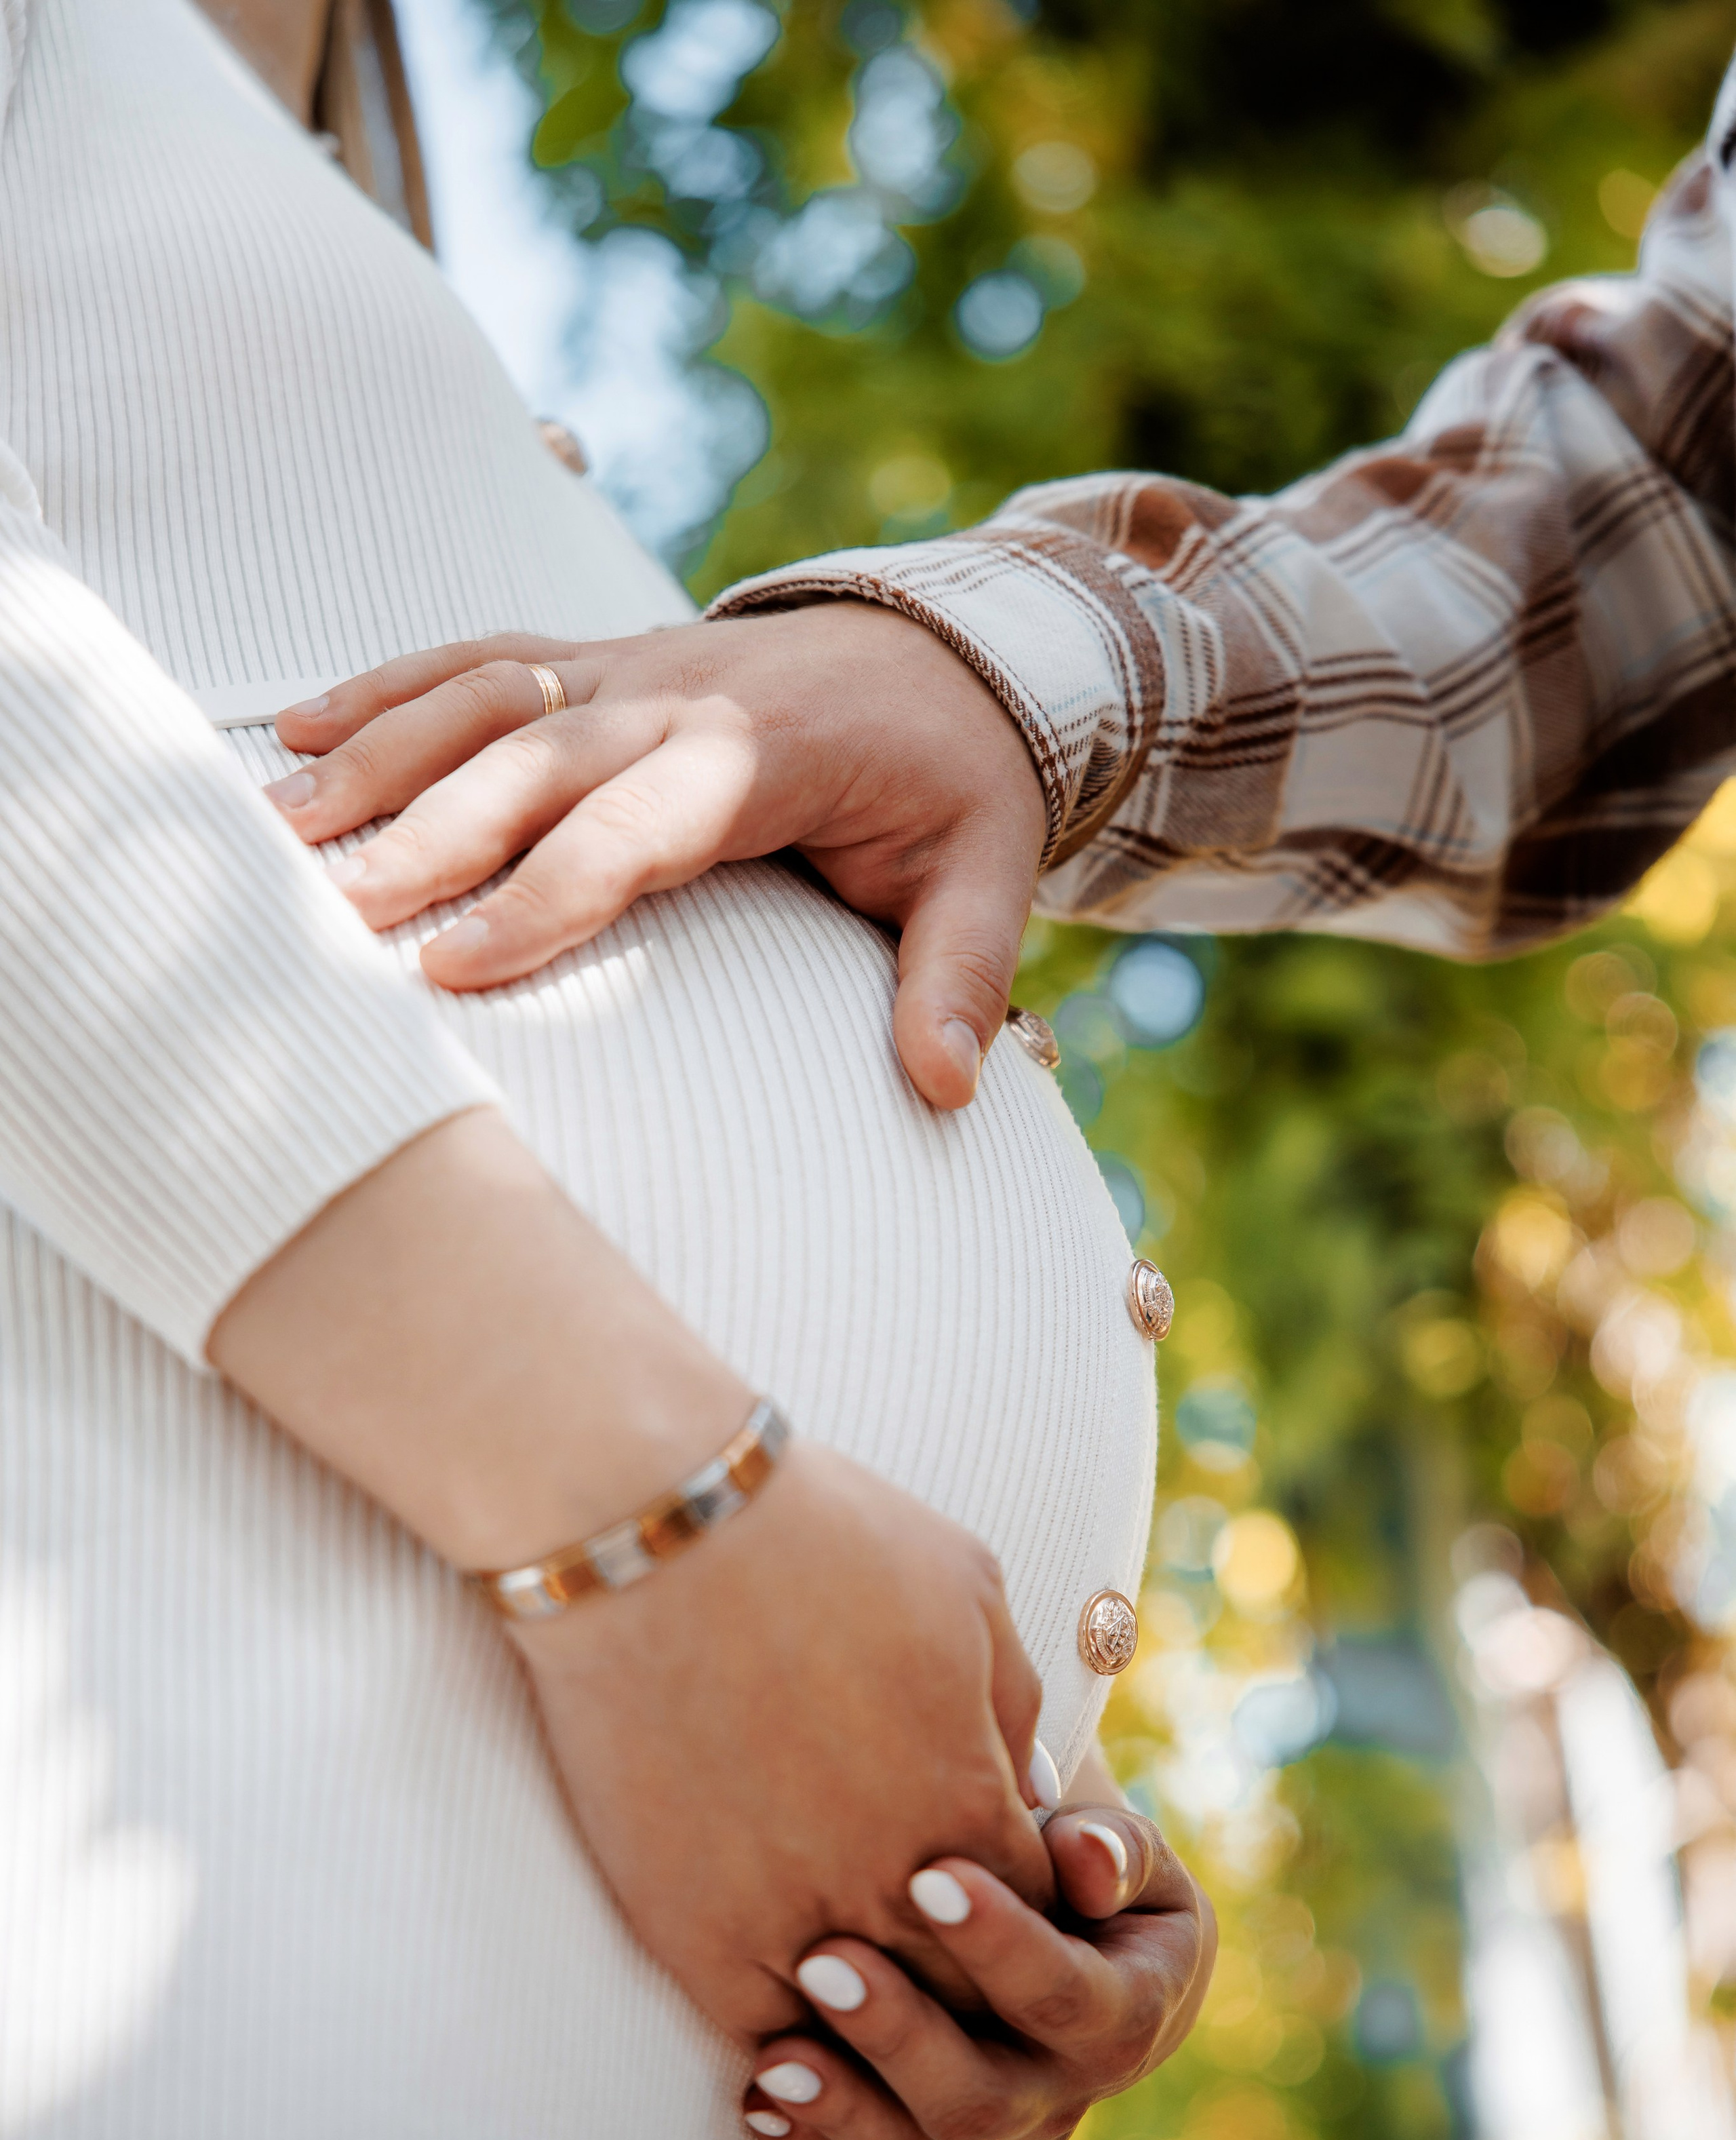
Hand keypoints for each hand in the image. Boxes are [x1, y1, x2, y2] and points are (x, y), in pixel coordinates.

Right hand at [210, 1113, 1052, 2053]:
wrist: (641, 1534)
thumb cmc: (814, 1534)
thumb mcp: (966, 1591)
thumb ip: (1010, 1704)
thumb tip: (1029, 1785)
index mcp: (967, 1795)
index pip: (1035, 1905)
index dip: (1031, 1902)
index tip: (1004, 1882)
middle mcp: (887, 1877)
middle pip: (960, 1984)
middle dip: (968, 1974)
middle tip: (945, 1947)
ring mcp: (785, 1916)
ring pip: (863, 2022)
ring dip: (878, 2012)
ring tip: (871, 1981)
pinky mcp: (687, 1934)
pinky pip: (761, 2035)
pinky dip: (790, 2039)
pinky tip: (793, 2010)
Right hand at [268, 605, 1046, 1109]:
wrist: (946, 650)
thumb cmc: (954, 781)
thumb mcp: (987, 872)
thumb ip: (961, 976)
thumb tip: (952, 1090)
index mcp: (758, 755)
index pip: (631, 833)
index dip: (540, 899)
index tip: (455, 969)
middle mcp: (671, 697)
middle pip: (523, 770)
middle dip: (418, 839)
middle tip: (324, 916)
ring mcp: (619, 666)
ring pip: (474, 703)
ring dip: (369, 761)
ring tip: (273, 832)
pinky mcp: (587, 658)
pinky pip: (470, 661)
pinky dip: (380, 689)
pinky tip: (289, 729)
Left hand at [737, 1802, 1215, 2139]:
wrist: (1070, 1943)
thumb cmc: (1089, 1876)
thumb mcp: (1126, 1854)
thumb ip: (1114, 1850)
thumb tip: (1087, 1861)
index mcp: (1129, 2015)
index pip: (1066, 1994)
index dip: (1001, 1943)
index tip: (926, 1876)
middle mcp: (1066, 2096)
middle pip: (983, 2092)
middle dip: (898, 2032)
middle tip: (822, 1961)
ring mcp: (1000, 2139)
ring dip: (844, 2104)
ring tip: (775, 2056)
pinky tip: (757, 2102)